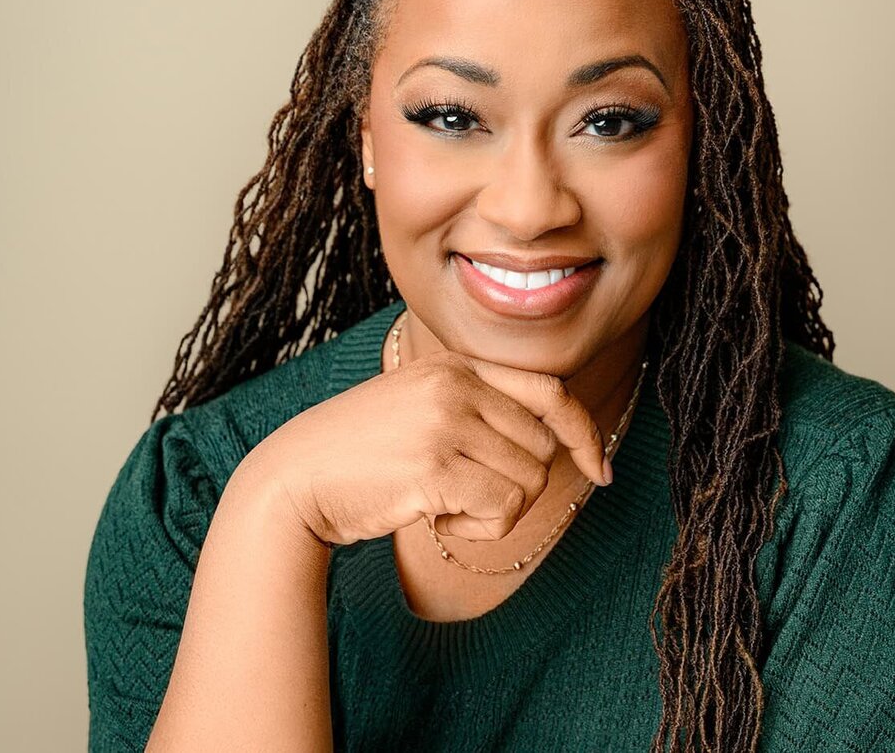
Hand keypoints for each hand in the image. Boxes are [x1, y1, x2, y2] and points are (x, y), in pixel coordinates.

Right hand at [240, 348, 612, 546]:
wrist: (294, 479)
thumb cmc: (359, 454)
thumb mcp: (420, 407)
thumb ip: (477, 409)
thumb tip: (556, 442)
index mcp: (456, 366)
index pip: (550, 390)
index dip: (584, 432)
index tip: (599, 468)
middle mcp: (456, 385)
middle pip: (544, 446)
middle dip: (521, 483)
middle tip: (470, 496)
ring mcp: (446, 424)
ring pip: (530, 481)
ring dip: (497, 509)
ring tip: (445, 504)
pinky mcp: (436, 467)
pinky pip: (504, 510)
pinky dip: (481, 528)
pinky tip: (438, 519)